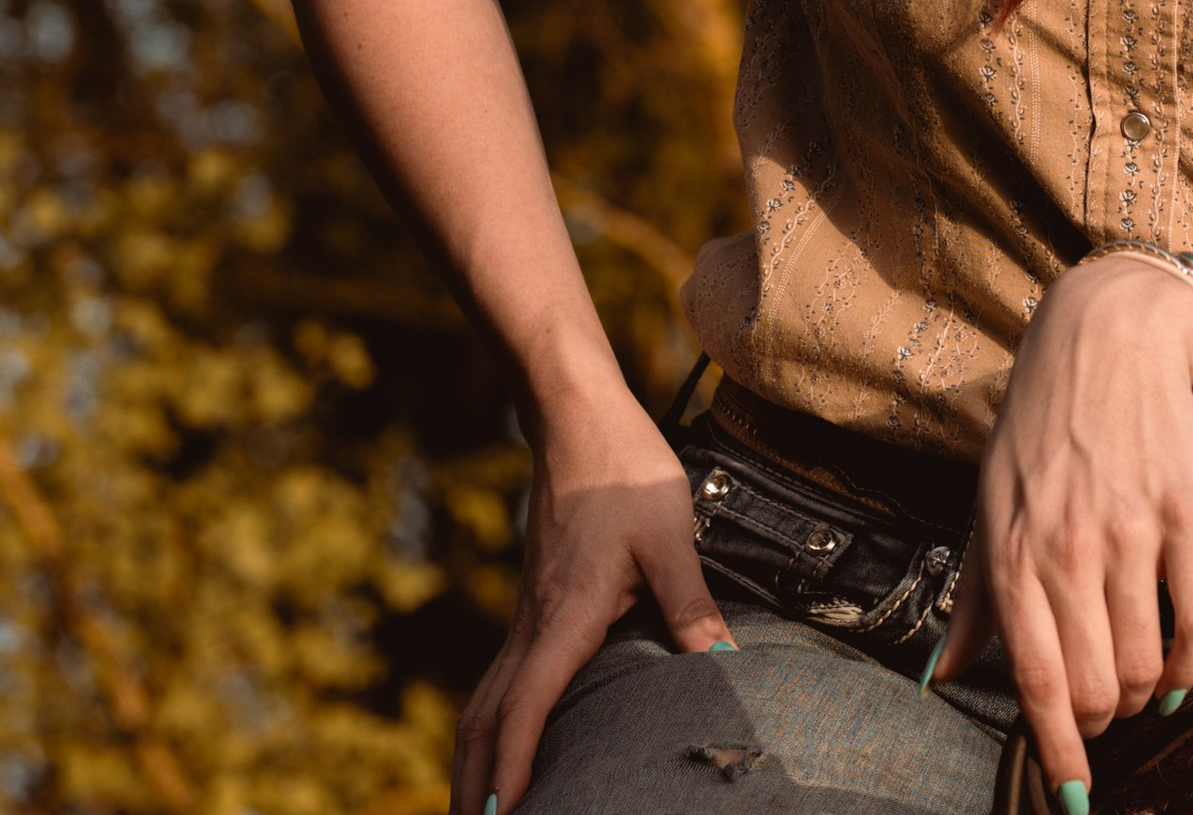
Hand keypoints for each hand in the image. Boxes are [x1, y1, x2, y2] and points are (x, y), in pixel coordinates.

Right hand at [452, 374, 733, 813]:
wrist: (578, 418)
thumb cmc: (624, 469)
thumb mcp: (668, 533)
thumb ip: (689, 600)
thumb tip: (718, 660)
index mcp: (564, 615)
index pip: (526, 707)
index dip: (515, 766)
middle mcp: (533, 623)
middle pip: (486, 720)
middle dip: (476, 783)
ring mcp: (526, 614)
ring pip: (484, 702)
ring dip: (475, 758)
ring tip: (479, 809)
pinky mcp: (533, 602)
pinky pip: (499, 679)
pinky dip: (490, 723)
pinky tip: (504, 740)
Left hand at [930, 258, 1192, 798]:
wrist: (1109, 337)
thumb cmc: (1041, 423)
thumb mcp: (989, 499)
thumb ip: (972, 594)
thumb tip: (944, 674)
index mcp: (1013, 552)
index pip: (1037, 682)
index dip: (1059, 752)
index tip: (1073, 796)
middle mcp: (1070, 547)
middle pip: (1099, 688)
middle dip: (1102, 721)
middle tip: (1103, 714)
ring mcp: (1134, 530)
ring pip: (1147, 663)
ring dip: (1144, 692)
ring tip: (1137, 681)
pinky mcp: (1189, 512)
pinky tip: (1181, 666)